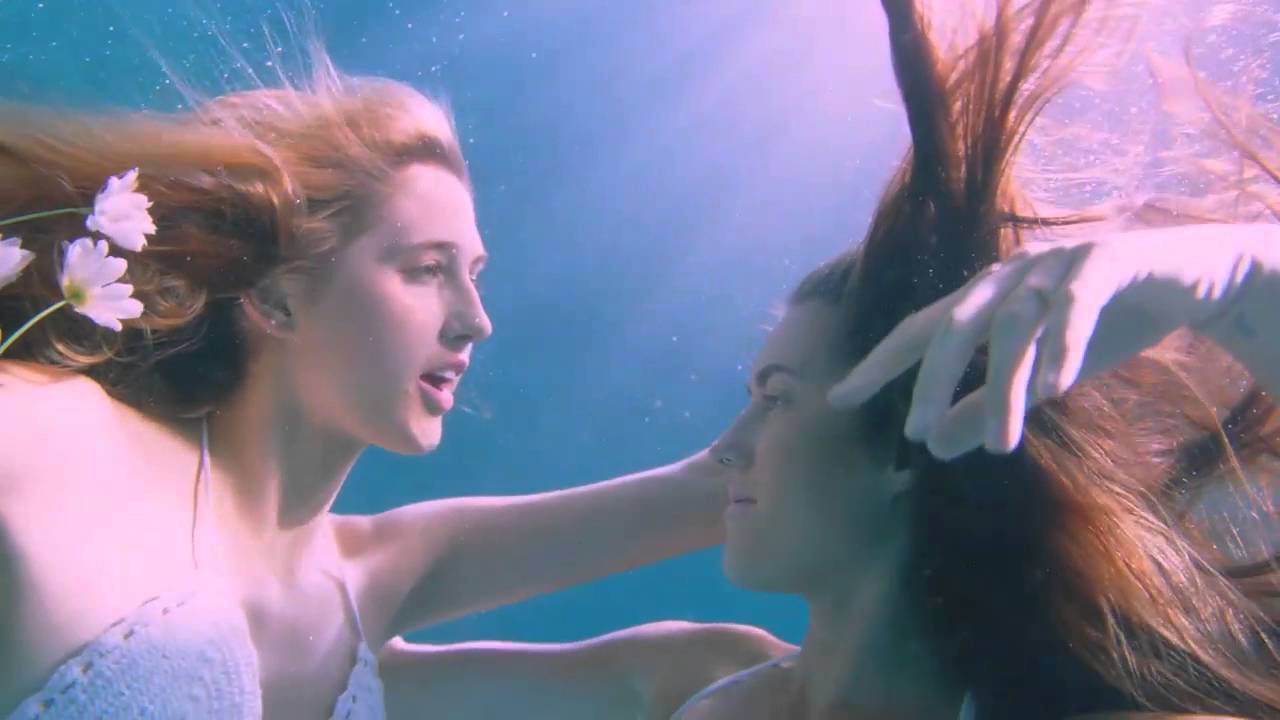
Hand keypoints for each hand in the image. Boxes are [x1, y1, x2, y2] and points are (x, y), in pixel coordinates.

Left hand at [826, 224, 1276, 459]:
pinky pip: (1075, 304)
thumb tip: (934, 449)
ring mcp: (1054, 265)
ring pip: (1014, 326)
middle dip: (930, 380)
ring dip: (1004, 387)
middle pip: (953, 325)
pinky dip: (1062, 344)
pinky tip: (1055, 388)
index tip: (837, 400)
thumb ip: (984, 407)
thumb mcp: (1036, 380)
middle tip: (915, 435)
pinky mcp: (1106, 262)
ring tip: (1000, 445)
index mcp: (982, 298)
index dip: (878, 364)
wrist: (1186, 278)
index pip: (918, 331)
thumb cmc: (1098, 329)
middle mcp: (1008, 277)